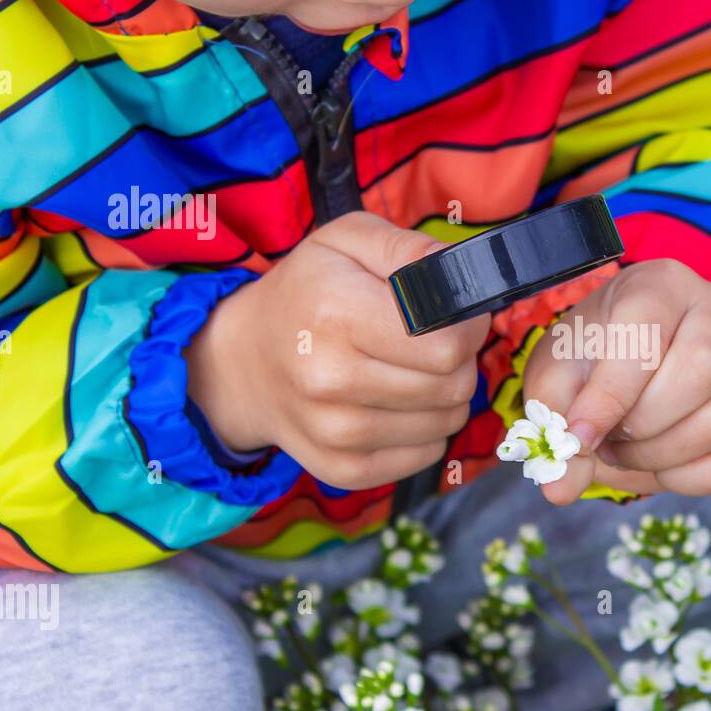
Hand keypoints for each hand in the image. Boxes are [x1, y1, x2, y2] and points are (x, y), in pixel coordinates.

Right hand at [185, 212, 487, 489]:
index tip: (456, 318)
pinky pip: (426, 456)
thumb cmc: (305, 293)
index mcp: (336, 313)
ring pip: (446, 423)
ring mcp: (334, 432)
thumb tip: (463, 276)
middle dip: (459, 361)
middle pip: (452, 386)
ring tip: (413, 371)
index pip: (447, 345)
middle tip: (433, 342)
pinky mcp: (341, 468)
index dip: (467, 328)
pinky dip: (427, 431)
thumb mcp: (347, 242)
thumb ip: (410, 250)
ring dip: (445, 397)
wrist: (243, 361)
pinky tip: (399, 405)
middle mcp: (330, 378)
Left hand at [523, 259, 710, 503]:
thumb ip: (553, 423)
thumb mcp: (556, 377)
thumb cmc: (588, 358)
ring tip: (623, 443)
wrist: (617, 369)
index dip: (610, 396)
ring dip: (655, 454)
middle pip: (699, 374)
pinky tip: (655, 460)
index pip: (650, 337)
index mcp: (663, 284)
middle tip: (604, 435)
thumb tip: (560, 489)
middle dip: (640, 424)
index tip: (578, 434)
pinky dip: (682, 478)